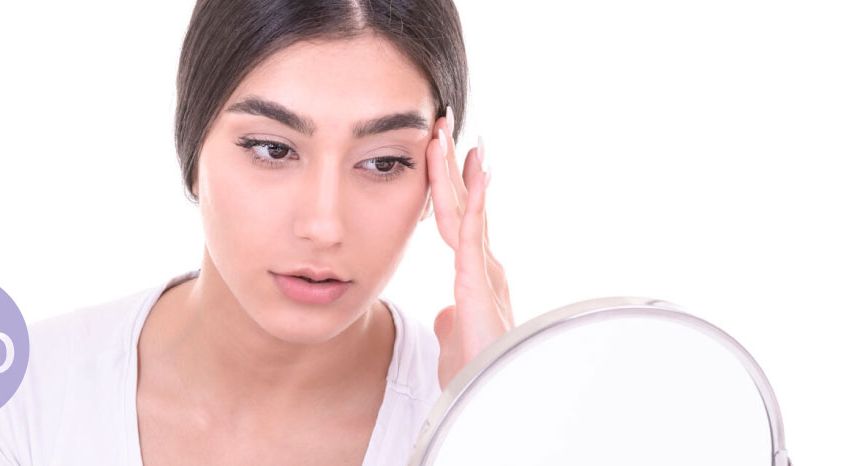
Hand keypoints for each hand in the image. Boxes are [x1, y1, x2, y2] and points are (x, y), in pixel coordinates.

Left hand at [425, 106, 514, 390]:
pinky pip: (473, 235)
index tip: (438, 151)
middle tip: (441, 124)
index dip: (446, 185)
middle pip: (461, 204)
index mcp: (473, 271)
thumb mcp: (455, 337)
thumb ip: (450, 319)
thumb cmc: (475, 369)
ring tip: (450, 134)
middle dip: (450, 164)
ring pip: (467, 210)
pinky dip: (475, 202)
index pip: (455, 218)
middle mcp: (482, 264)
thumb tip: (444, 313)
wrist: (490, 394)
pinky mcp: (480, 282)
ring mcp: (484, 270)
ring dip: (457, 171)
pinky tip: (475, 173)